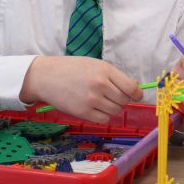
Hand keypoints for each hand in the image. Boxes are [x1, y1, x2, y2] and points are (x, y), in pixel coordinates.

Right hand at [19, 56, 142, 123]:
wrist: (47, 77)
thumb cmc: (72, 68)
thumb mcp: (95, 65)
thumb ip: (114, 76)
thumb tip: (134, 89)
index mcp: (105, 71)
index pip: (131, 88)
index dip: (137, 94)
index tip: (136, 96)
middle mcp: (100, 85)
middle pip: (124, 101)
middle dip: (122, 100)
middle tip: (112, 96)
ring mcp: (91, 100)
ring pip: (115, 111)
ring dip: (112, 108)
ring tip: (101, 101)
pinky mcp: (83, 112)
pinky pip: (103, 119)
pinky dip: (103, 116)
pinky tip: (95, 109)